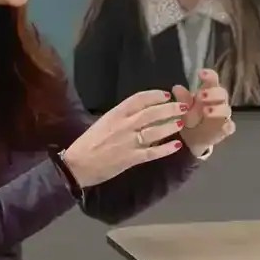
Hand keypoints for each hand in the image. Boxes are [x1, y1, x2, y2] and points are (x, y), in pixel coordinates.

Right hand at [62, 90, 189, 186]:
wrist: (77, 165)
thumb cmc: (88, 143)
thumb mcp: (103, 122)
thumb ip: (121, 117)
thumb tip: (139, 111)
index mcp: (115, 114)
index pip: (139, 99)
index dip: (155, 95)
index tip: (167, 95)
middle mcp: (124, 125)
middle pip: (151, 113)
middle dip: (169, 108)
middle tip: (183, 106)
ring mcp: (128, 142)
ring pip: (155, 131)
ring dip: (170, 126)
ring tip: (181, 122)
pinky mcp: (131, 158)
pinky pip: (152, 152)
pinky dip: (165, 149)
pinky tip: (176, 145)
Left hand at [177, 70, 235, 156]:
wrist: (192, 138)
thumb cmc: (189, 117)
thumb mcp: (183, 108)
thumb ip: (182, 99)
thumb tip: (176, 87)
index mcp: (208, 92)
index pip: (212, 79)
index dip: (209, 75)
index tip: (200, 73)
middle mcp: (218, 102)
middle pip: (222, 93)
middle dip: (213, 93)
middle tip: (201, 95)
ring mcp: (223, 116)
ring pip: (226, 109)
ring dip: (217, 109)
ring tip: (206, 111)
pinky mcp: (225, 129)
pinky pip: (230, 127)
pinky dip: (227, 126)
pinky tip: (222, 127)